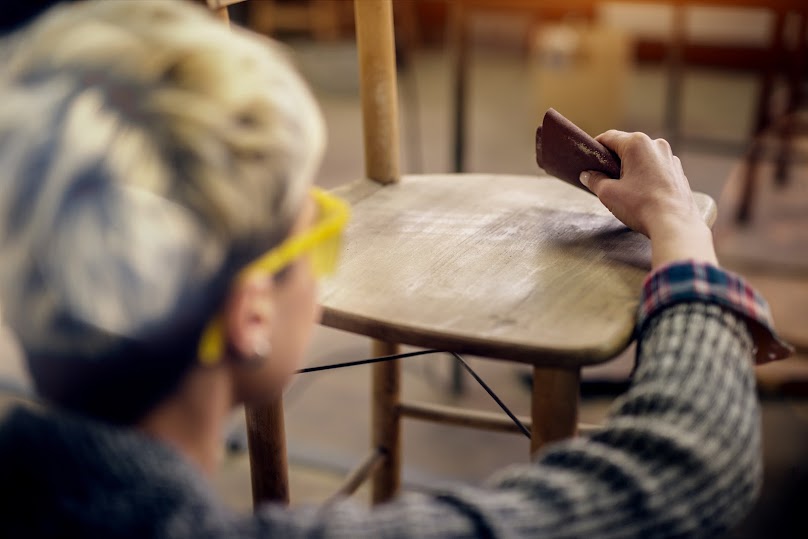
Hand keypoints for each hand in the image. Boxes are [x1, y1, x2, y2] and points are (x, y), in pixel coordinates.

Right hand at [579, 130, 717, 268]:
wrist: (674, 224)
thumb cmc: (641, 206)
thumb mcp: (608, 193)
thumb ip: (594, 180)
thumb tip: (587, 175)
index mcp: (637, 144)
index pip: (609, 137)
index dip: (596, 147)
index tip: (589, 158)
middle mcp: (656, 145)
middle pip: (627, 146)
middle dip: (614, 159)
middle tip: (603, 177)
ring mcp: (670, 158)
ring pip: (643, 157)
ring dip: (631, 167)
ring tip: (624, 188)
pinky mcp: (678, 172)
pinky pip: (656, 168)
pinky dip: (646, 175)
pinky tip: (642, 193)